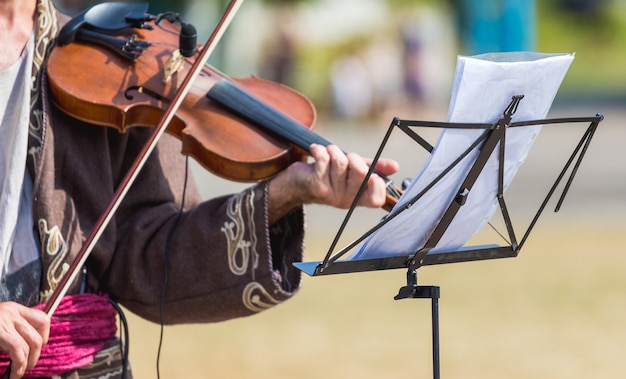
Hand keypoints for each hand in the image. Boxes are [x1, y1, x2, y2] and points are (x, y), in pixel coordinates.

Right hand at [0, 302, 49, 378]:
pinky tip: (13, 373)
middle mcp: (11, 312)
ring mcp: (4, 321)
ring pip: (32, 344)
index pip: (43, 319)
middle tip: (26, 367)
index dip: (44, 337)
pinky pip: (18, 349)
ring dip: (27, 363)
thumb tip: (31, 348)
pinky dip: (19, 365)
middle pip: (39, 335)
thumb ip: (13, 330)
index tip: (37, 349)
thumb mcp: (0, 324)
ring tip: (18, 372)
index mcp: (14, 309)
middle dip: (36, 356)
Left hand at [268, 144, 398, 222]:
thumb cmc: (328, 175)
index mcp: (358, 199)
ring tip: (328, 152)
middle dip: (353, 157)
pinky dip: (320, 150)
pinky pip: (324, 159)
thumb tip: (395, 166)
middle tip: (345, 156)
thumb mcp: (353, 171)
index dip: (377, 183)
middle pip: (361, 172)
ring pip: (340, 162)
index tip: (371, 175)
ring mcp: (331, 194)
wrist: (296, 184)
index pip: (377, 199)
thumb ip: (373, 168)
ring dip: (333, 150)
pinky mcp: (317, 186)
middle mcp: (346, 200)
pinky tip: (315, 150)